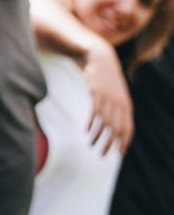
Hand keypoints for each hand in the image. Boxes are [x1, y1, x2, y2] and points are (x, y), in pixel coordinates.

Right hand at [82, 40, 133, 154]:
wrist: (100, 59)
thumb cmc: (107, 81)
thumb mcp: (116, 95)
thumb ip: (117, 110)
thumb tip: (115, 127)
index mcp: (126, 106)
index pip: (128, 129)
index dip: (124, 143)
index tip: (118, 154)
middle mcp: (120, 103)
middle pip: (117, 129)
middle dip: (110, 144)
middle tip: (102, 155)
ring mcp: (109, 97)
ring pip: (105, 122)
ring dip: (97, 136)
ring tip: (91, 145)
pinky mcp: (97, 92)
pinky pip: (95, 112)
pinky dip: (90, 123)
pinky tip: (86, 130)